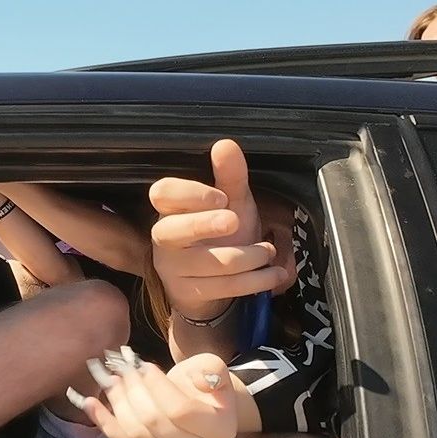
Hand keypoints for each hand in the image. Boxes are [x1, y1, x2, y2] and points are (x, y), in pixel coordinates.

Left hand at [74, 351, 240, 437]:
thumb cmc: (206, 386)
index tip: (145, 366)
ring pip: (136, 435)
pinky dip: (104, 422)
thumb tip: (202, 380)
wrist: (203, 409)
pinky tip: (90, 402)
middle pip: (155, 423)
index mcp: (219, 429)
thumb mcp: (214, 369)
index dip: (158, 387)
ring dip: (118, 404)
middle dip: (134, 392)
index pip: (181, 411)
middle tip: (122, 369)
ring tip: (110, 380)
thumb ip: (211, 370)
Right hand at [148, 139, 284, 319]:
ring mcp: (173, 268)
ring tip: (268, 251)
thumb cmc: (219, 235)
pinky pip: (224, 287)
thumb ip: (230, 176)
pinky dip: (256, 280)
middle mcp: (165, 237)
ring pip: (209, 263)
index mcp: (171, 208)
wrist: (211, 285)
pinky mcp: (187, 293)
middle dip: (204, 225)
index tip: (220, 197)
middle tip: (234, 221)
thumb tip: (225, 144)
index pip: (162, 194)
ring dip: (249, 257)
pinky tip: (274, 273)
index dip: (189, 194)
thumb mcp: (231, 203)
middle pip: (172, 231)